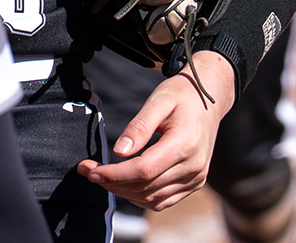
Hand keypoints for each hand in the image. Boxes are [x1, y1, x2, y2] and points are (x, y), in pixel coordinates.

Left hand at [78, 51, 236, 210]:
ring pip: (152, 198)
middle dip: (111, 182)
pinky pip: (163, 200)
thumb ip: (139, 126)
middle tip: (87, 170)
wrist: (208, 98)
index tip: (89, 169)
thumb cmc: (181, 95)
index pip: (144, 170)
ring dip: (123, 191)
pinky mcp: (194, 183)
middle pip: (145, 187)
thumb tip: (120, 151)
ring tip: (102, 176)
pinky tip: (124, 183)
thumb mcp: (158, 100)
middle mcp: (194, 167)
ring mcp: (196, 178)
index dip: (114, 174)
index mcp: (185, 144)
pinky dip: (140, 197)